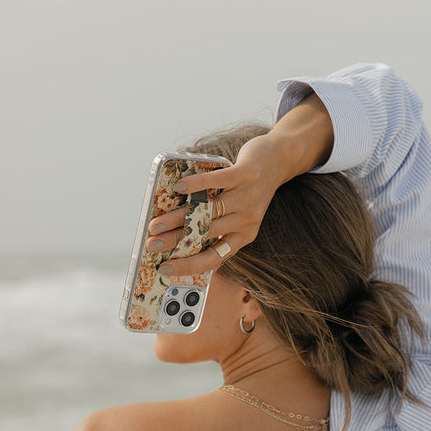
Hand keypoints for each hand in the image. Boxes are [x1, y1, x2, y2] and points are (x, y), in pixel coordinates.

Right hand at [145, 132, 285, 278]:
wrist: (278, 161)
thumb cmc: (249, 190)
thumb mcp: (237, 213)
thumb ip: (215, 225)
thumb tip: (178, 234)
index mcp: (243, 237)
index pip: (214, 258)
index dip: (189, 265)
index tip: (165, 269)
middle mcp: (246, 221)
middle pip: (204, 234)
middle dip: (174, 242)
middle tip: (151, 245)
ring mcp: (247, 198)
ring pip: (206, 211)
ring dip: (177, 218)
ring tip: (156, 223)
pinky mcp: (246, 174)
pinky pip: (217, 181)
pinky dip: (197, 184)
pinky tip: (179, 188)